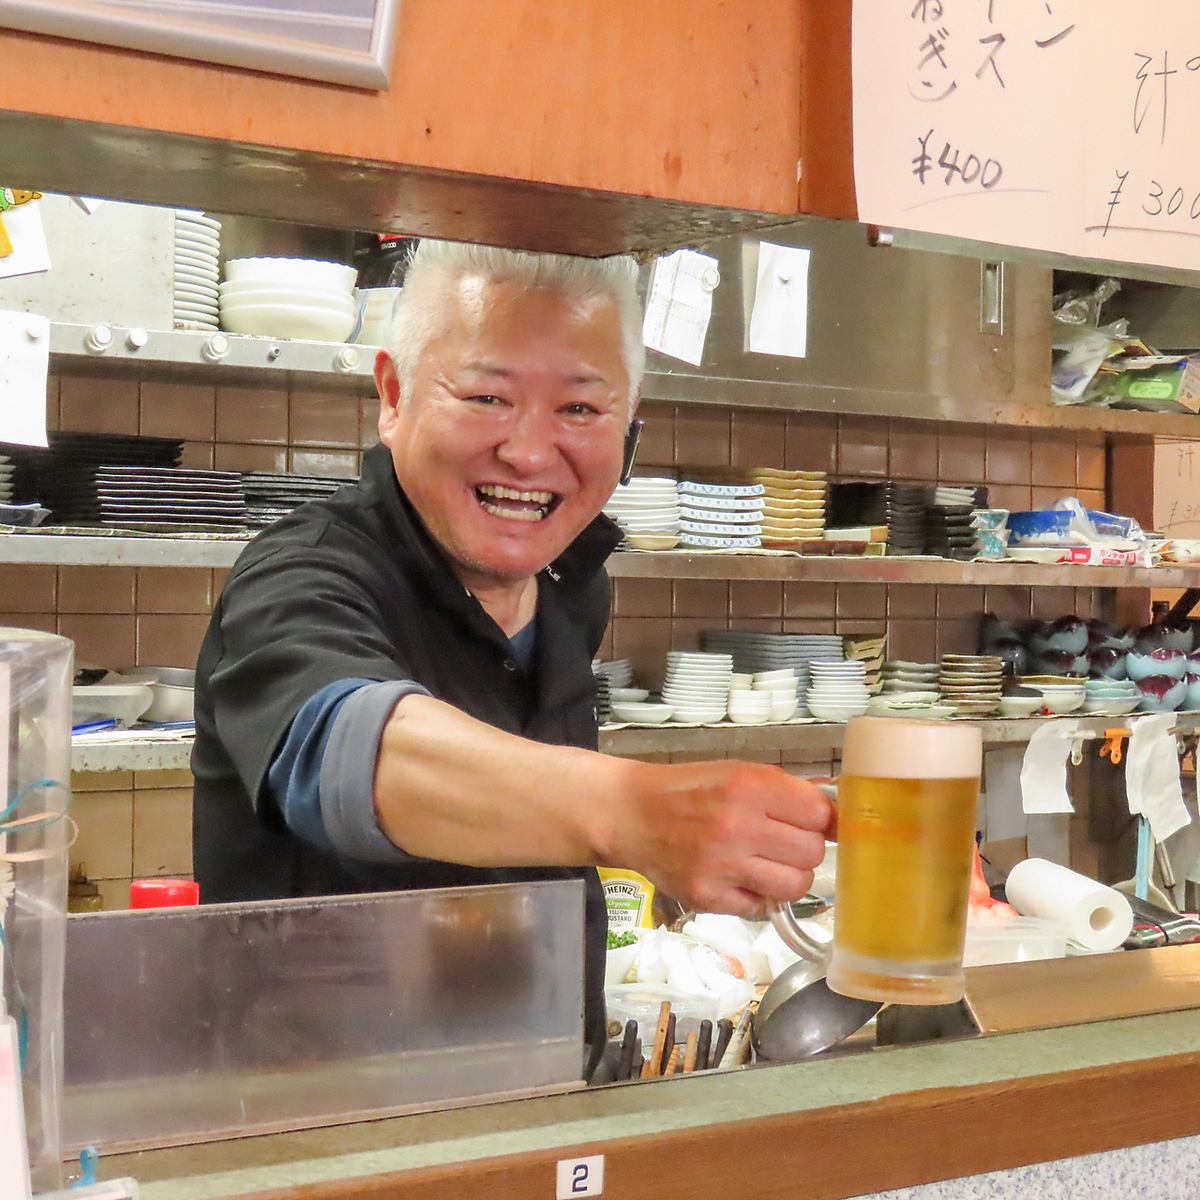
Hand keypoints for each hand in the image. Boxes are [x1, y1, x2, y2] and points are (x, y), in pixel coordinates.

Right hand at [609, 760, 834, 917]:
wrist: (631, 814)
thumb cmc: (688, 789)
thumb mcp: (737, 773)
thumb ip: (785, 791)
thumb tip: (836, 813)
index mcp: (748, 786)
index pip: (819, 814)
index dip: (819, 819)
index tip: (809, 822)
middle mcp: (737, 826)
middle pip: (812, 852)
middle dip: (803, 848)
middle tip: (783, 842)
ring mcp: (722, 865)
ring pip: (795, 886)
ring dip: (788, 876)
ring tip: (766, 863)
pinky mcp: (707, 897)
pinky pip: (761, 908)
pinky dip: (757, 897)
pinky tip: (740, 878)